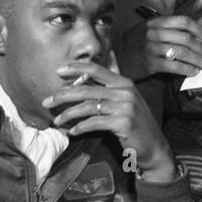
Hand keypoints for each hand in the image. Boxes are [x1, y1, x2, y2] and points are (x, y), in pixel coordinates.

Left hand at [43, 61, 176, 179]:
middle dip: (63, 95)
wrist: (154, 147)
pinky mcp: (123, 123)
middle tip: (47, 102)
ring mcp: (125, 107)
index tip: (58, 70)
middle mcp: (125, 92)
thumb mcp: (129, 97)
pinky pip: (94, 123)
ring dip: (68, 114)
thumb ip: (116, 78)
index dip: (76, 68)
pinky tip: (72, 132)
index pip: (96, 69)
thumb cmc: (137, 123)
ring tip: (56, 121)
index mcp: (124, 83)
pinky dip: (80, 127)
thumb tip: (110, 55)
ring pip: (88, 107)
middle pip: (86, 89)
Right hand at [116, 15, 201, 80]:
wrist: (113, 60)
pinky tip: (193, 72)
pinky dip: (186, 69)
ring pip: (182, 52)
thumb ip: (165, 31)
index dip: (199, 29)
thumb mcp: (146, 31)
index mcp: (155, 22)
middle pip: (185, 38)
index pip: (183, 21)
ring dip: (198, 60)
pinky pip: (173, 66)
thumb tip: (191, 37)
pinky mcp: (148, 63)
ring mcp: (150, 47)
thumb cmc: (133, 46)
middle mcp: (153, 32)